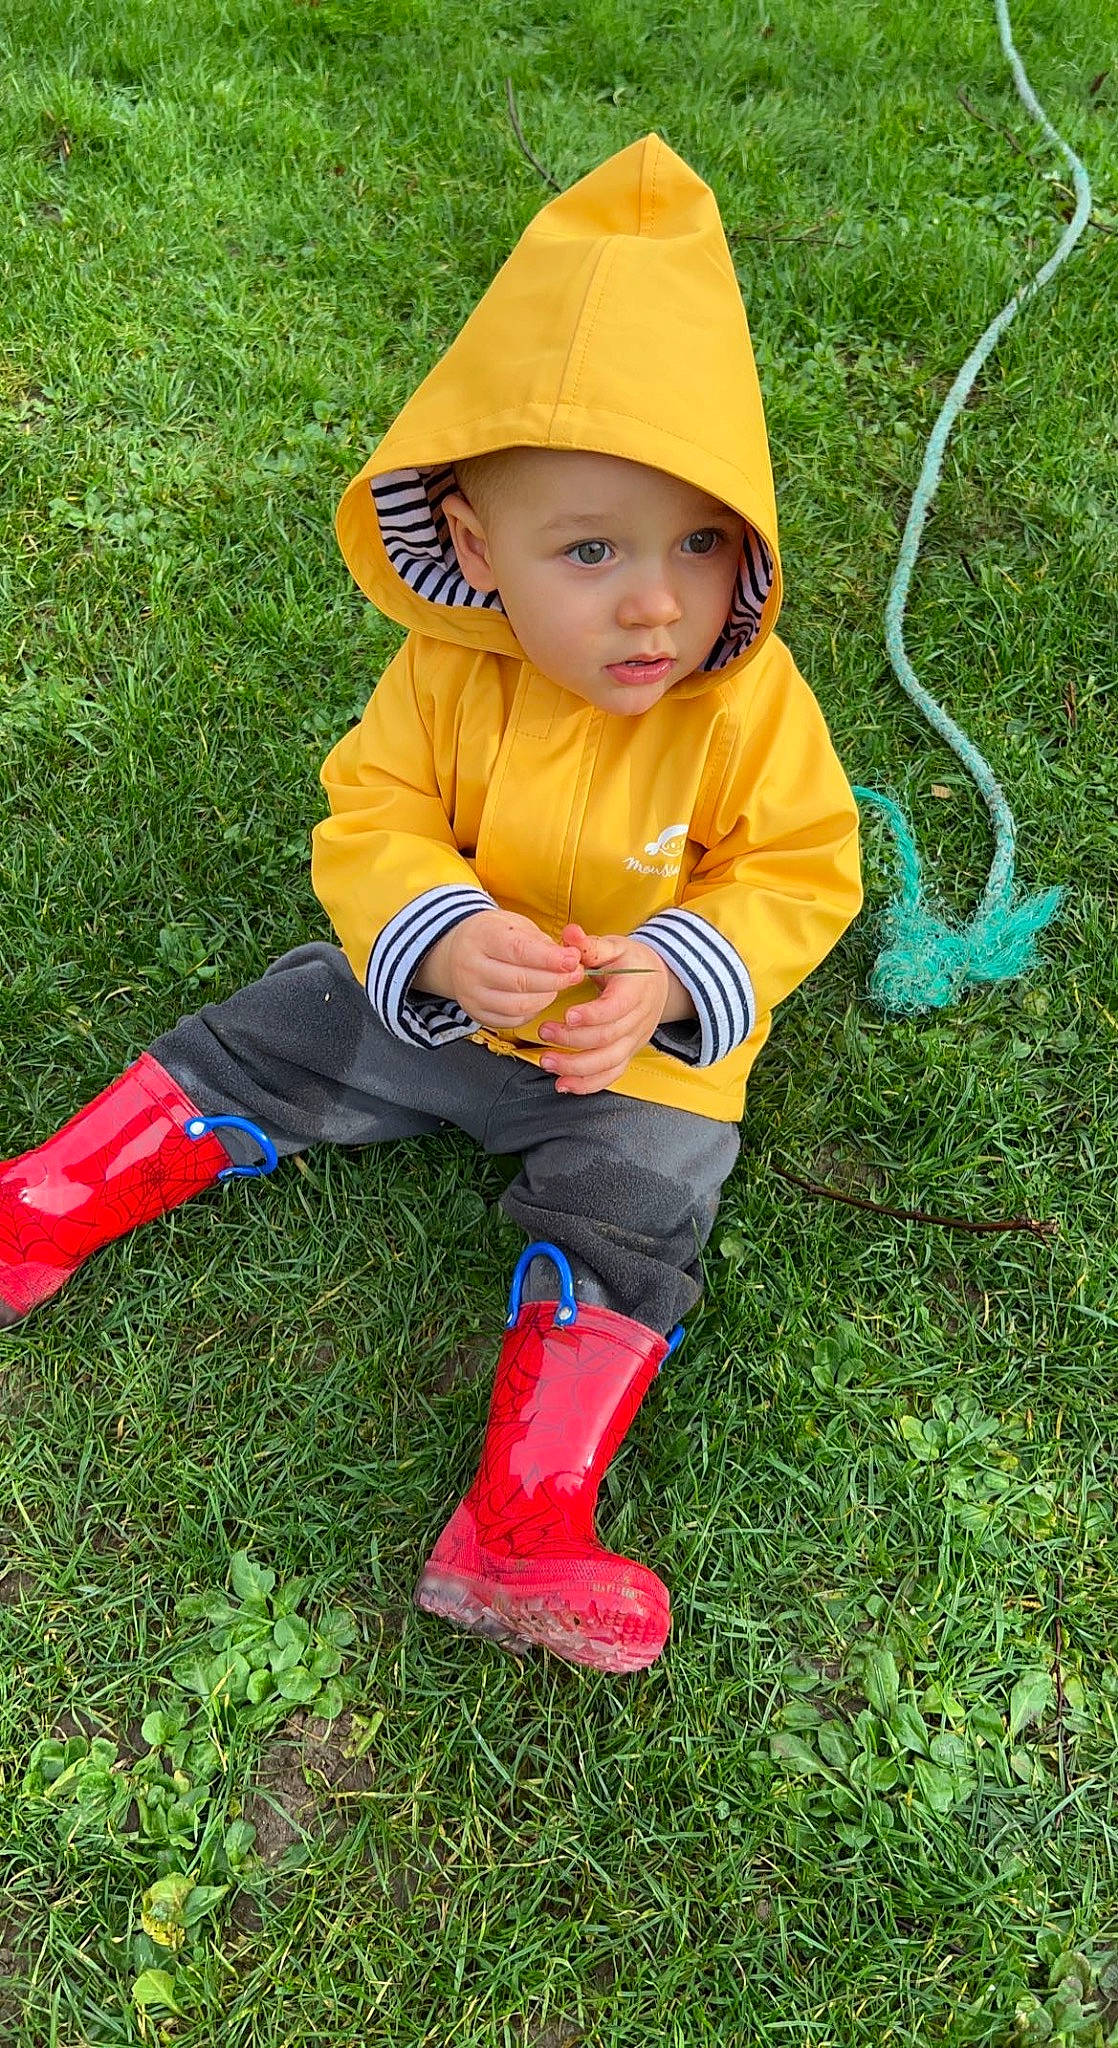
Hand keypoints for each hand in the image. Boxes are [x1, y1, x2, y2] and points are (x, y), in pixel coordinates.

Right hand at [417, 910, 584, 1029]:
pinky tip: (539, 997)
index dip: (549, 959)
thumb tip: (570, 959)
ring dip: (547, 998)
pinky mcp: (475, 1013)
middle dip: (555, 980)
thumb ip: (542, 942)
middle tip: (576, 974)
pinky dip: (533, 1011)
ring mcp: (471, 993)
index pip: (518, 951)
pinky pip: (512, 1020)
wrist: (456, 952)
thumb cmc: (493, 935)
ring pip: (518, 1005)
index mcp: (481, 937)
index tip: (572, 960)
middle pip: (520, 981)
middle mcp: (470, 966)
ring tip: (557, 985)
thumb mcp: (515, 925)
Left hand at [536, 923, 691, 1095]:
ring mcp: (633, 1040)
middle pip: (608, 1037)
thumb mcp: (614, 947)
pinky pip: (611, 1075)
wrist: (658, 982)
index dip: (593, 1015)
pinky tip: (563, 1085)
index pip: (616, 1008)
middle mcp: (638, 1019)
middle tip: (544, 1032)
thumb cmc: (630, 963)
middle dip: (574, 1040)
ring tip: (547, 1062)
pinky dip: (587, 1084)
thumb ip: (590, 945)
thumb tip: (570, 934)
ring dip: (577, 1068)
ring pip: (608, 1062)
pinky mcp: (627, 1054)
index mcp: (635, 990)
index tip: (567, 1015)